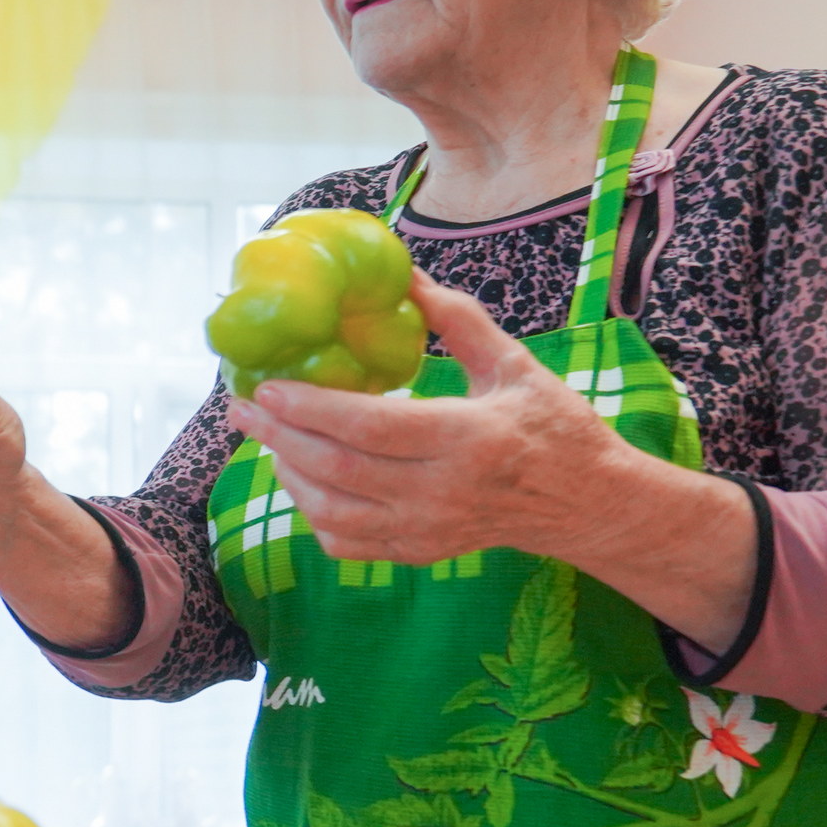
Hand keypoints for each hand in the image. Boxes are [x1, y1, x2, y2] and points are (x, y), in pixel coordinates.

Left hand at [230, 278, 755, 648]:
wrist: (586, 503)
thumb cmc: (552, 424)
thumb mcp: (514, 362)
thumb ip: (456, 320)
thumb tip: (403, 273)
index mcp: (466, 439)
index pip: (366, 427)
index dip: (307, 407)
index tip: (265, 384)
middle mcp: (440, 492)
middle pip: (334, 469)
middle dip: (276, 435)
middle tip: (240, 407)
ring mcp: (426, 530)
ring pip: (328, 511)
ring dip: (286, 472)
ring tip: (267, 435)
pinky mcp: (418, 552)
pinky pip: (344, 542)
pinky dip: (311, 511)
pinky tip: (302, 478)